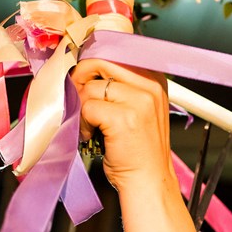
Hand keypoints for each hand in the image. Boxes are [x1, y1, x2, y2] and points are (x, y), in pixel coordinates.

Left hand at [71, 59, 171, 193]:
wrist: (148, 180)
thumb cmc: (139, 149)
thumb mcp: (137, 108)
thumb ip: (120, 86)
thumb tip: (85, 69)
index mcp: (154, 78)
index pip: (115, 51)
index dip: (93, 63)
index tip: (84, 78)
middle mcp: (150, 85)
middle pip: (100, 62)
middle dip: (81, 79)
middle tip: (77, 99)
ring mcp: (139, 100)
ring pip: (91, 87)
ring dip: (82, 107)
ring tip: (90, 126)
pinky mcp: (123, 117)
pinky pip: (88, 108)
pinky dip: (83, 123)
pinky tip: (91, 135)